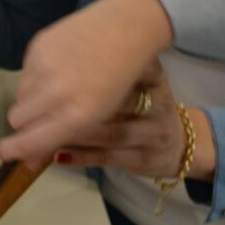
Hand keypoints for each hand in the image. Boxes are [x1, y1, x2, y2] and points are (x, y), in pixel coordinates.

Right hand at [0, 0, 173, 165]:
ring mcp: (44, 67)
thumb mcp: (98, 114)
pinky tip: (59, 67)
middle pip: (17, 120)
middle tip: (41, 117)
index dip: (13, 149)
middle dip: (25, 123)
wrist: (125, 27)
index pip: (30, 141)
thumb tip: (29, 160)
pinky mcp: (37, 46)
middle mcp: (56, 92)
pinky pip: (25, 73)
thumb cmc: (118, 78)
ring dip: (31, 100)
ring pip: (19, 96)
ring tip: (56, 89)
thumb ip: (62, 137)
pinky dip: (36, 76)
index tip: (5, 152)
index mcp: (77, 115)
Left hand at [51, 69, 215, 183]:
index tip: (58, 73)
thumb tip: (52, 68)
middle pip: (116, 101)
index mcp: (153, 76)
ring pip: (112, 132)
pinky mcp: (146, 158)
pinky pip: (109, 157)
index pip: (125, 67)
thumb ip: (105, 74)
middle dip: (78, 104)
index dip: (91, 70)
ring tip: (47, 133)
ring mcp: (155, 132)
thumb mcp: (137, 83)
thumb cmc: (143, 108)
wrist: (180, 145)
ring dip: (76, 133)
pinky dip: (82, 156)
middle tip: (44, 105)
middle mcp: (158, 102)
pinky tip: (58, 153)